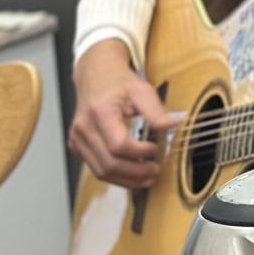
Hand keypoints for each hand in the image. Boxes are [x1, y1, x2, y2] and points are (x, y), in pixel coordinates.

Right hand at [69, 40, 182, 188]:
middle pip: (109, 163)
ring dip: (126, 179)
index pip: (119, 145)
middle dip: (136, 172)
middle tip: (156, 170)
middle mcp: (83, 127)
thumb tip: (177, 125)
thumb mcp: (142, 90)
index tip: (157, 150)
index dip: (140, 153)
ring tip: (148, 177)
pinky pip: (96, 168)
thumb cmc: (118, 82)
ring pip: (101, 171)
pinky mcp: (76, 146)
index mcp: (99, 111)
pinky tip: (133, 173)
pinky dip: (116, 175)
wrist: (95, 75)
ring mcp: (77, 139)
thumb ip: (157, 111)